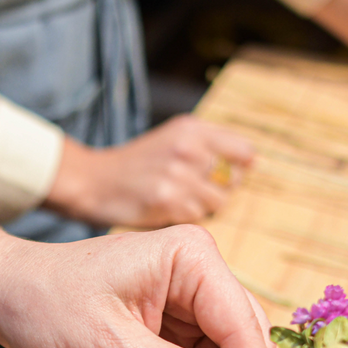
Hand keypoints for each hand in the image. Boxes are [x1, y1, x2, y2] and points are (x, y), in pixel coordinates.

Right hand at [44, 116, 254, 227]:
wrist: (94, 181)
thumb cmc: (138, 164)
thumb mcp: (173, 138)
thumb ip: (210, 145)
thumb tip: (252, 161)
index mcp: (193, 129)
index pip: (244, 151)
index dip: (240, 167)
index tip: (227, 175)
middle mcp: (189, 148)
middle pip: (234, 181)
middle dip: (221, 190)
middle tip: (195, 191)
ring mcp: (179, 176)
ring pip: (218, 203)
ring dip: (203, 207)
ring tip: (179, 201)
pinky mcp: (168, 202)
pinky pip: (197, 218)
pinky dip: (185, 218)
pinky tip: (167, 209)